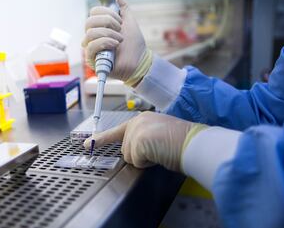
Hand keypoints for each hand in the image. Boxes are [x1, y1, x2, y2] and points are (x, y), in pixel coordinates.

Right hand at [82, 0, 146, 81]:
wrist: (140, 61)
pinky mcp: (92, 59)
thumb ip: (123, 8)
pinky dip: (105, 43)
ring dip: (108, 34)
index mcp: (100, 27)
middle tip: (120, 30)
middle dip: (108, 22)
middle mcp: (93, 36)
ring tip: (120, 40)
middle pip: (89, 21)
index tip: (120, 20)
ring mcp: (92, 48)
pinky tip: (115, 45)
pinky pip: (91, 46)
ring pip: (90, 33)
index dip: (106, 13)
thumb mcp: (129, 22)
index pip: (93, 13)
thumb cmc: (134, 45)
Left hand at [84, 111, 205, 170]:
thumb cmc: (183, 141)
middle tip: (159, 150)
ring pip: (129, 157)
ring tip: (161, 151)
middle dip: (140, 155)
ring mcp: (136, 130)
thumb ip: (144, 140)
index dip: (103, 139)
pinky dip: (147, 163)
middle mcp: (137, 122)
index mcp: (143, 119)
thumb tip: (135, 154)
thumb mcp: (160, 136)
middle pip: (125, 149)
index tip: (89, 143)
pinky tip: (159, 154)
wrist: (194, 142)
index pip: (119, 131)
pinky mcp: (137, 141)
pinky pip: (135, 162)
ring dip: (144, 160)